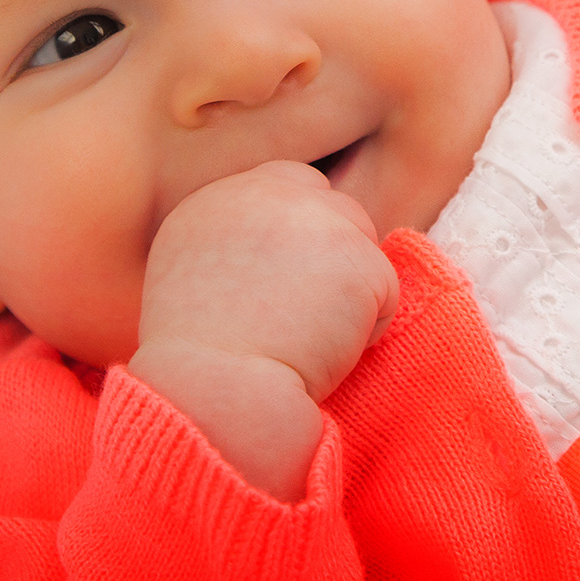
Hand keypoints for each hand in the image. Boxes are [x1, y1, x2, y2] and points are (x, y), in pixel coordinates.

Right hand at [127, 161, 398, 498]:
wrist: (217, 397)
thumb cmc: (202, 366)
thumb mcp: (193, 281)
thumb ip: (236, 246)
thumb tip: (289, 252)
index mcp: (218, 201)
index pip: (290, 183)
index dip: (305, 231)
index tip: (294, 281)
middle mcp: (265, 194)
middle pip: (338, 209)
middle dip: (336, 261)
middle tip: (303, 321)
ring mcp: (314, 219)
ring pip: (364, 247)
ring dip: (350, 294)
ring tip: (305, 339)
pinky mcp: (358, 256)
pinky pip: (386, 292)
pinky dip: (367, 330)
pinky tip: (323, 352)